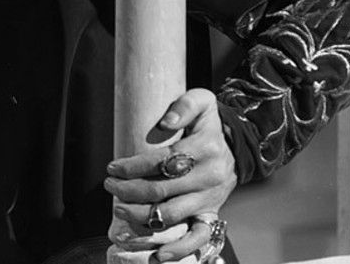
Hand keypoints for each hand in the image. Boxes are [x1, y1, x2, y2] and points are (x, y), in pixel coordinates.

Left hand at [104, 89, 236, 260]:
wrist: (240, 145)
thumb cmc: (211, 124)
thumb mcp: (202, 101)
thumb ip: (184, 105)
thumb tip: (165, 121)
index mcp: (204, 149)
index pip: (162, 162)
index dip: (133, 167)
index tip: (112, 167)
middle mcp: (209, 177)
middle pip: (162, 191)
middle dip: (128, 191)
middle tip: (109, 186)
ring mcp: (211, 199)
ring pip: (173, 216)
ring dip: (141, 217)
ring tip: (119, 210)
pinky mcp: (212, 213)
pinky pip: (198, 238)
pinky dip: (179, 249)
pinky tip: (158, 256)